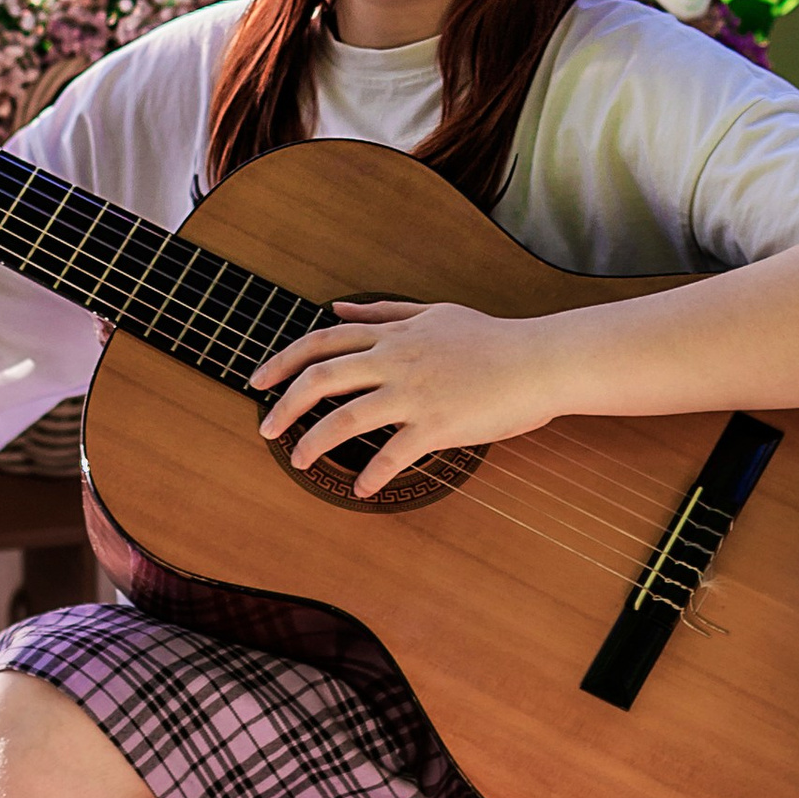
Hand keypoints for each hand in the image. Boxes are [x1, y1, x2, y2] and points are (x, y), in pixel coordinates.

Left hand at [250, 297, 562, 496]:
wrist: (539, 360)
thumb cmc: (491, 339)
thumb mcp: (434, 312)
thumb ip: (384, 310)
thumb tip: (337, 307)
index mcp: (392, 335)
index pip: (322, 342)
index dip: (283, 360)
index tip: (259, 381)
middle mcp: (395, 361)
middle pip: (321, 379)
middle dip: (284, 405)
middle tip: (266, 429)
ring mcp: (414, 394)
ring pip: (346, 419)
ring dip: (314, 443)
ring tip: (299, 462)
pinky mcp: (437, 425)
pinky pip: (393, 456)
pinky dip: (372, 476)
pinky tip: (360, 490)